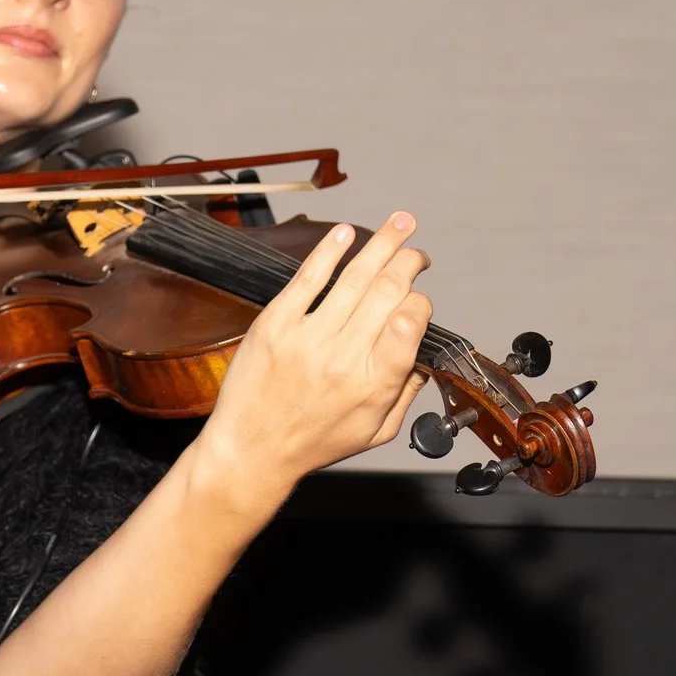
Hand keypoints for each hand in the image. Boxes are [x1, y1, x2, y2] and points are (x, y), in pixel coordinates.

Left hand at [197, 210, 432, 510]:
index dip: (421, 301)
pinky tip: (346, 234)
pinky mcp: (275, 326)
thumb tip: (424, 358)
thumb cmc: (312, 444)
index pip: (410, 322)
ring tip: (400, 223)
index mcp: (372, 385)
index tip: (418, 299)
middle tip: (416, 252)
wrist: (251, 452)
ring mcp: (306, 339)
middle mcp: (342, 359)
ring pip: (354, 277)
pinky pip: (308, 279)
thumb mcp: (373, 432)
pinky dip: (330, 251)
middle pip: (388, 290)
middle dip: (409, 261)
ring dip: (383, 243)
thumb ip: (404, 394)